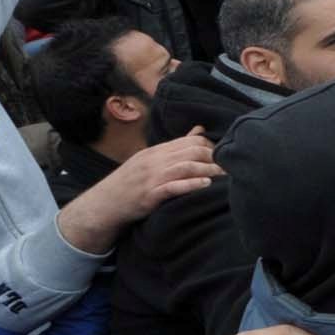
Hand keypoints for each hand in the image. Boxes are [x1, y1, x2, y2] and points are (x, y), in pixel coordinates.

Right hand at [59, 131, 221, 251]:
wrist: (104, 204)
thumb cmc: (132, 183)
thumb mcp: (151, 160)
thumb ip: (176, 147)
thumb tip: (200, 130)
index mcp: (156, 151)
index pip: (189, 141)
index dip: (210, 146)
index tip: (224, 156)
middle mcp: (154, 161)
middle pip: (190, 151)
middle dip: (213, 157)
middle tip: (230, 165)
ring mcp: (151, 177)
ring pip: (184, 167)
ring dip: (207, 170)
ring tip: (225, 175)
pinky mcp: (149, 195)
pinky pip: (172, 187)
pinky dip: (191, 185)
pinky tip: (206, 185)